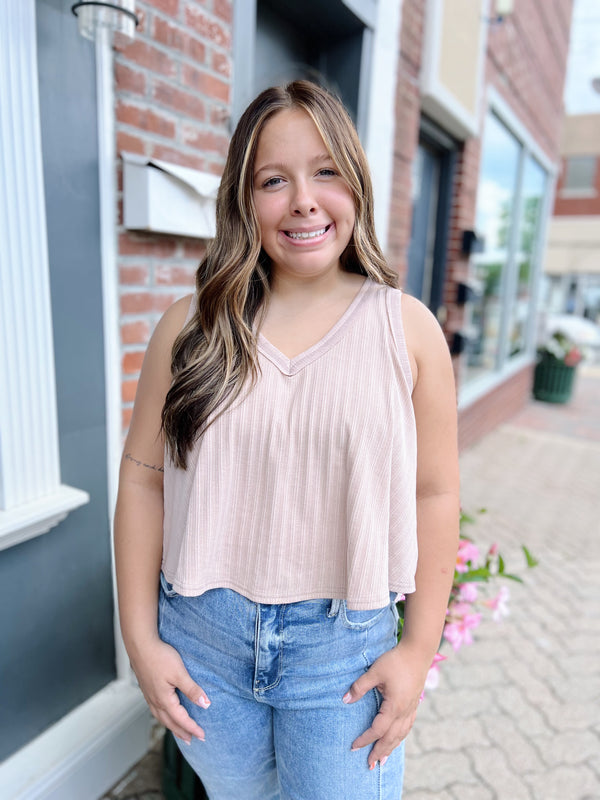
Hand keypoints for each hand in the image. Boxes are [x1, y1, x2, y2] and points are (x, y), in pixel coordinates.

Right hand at [130, 637, 209, 744]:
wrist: (140, 645)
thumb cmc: (159, 657)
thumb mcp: (180, 673)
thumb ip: (192, 690)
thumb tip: (205, 704)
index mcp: (164, 700)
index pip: (181, 719)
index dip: (192, 728)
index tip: (203, 735)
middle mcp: (155, 701)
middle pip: (170, 722)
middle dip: (182, 732)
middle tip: (192, 741)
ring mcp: (149, 695)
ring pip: (161, 717)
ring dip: (172, 726)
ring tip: (179, 732)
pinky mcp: (147, 688)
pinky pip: (156, 709)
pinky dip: (164, 717)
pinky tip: (166, 713)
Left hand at [343, 645, 424, 768]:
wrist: (418, 652)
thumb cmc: (395, 661)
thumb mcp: (375, 671)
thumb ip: (359, 687)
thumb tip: (345, 700)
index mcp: (394, 706)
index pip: (377, 729)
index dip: (365, 739)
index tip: (354, 746)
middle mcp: (404, 712)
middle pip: (391, 738)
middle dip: (379, 752)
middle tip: (370, 765)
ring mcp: (411, 709)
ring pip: (400, 735)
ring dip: (391, 748)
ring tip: (382, 760)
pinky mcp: (414, 704)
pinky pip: (407, 727)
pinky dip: (400, 737)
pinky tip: (396, 739)